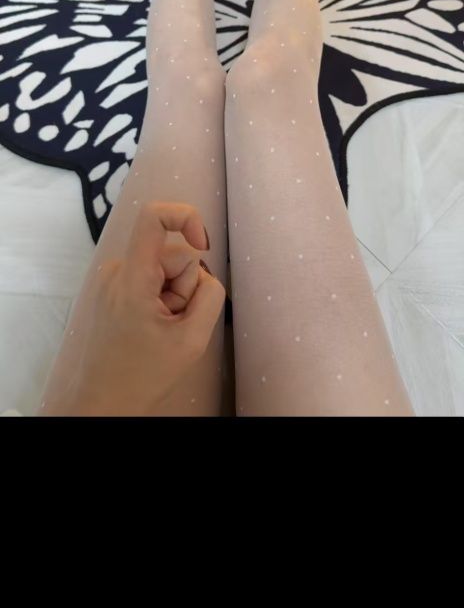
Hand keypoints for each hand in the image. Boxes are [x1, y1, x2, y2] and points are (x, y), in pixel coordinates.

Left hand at [40, 201, 224, 415]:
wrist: (100, 405)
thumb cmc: (143, 377)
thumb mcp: (192, 340)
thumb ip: (210, 295)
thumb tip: (204, 273)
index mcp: (131, 278)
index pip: (153, 216)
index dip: (186, 217)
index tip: (203, 245)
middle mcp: (115, 270)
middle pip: (170, 254)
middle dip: (184, 285)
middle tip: (176, 323)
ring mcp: (110, 279)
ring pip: (162, 269)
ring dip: (172, 296)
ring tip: (161, 329)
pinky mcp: (110, 289)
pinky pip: (149, 279)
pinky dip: (159, 299)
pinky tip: (151, 327)